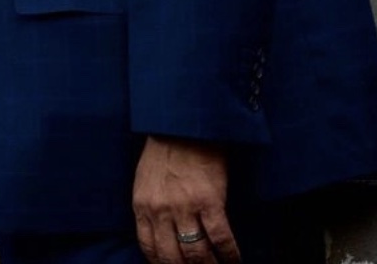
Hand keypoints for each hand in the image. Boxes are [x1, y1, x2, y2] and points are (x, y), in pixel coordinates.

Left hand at [133, 135, 238, 263]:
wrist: (183, 126)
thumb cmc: (164, 152)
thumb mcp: (145, 181)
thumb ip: (150, 207)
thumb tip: (161, 234)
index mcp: (141, 205)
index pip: (149, 248)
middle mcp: (160, 210)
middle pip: (171, 257)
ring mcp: (184, 207)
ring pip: (196, 253)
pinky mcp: (209, 201)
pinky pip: (221, 238)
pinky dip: (230, 255)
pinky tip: (235, 262)